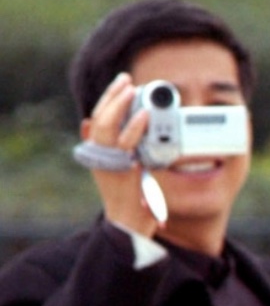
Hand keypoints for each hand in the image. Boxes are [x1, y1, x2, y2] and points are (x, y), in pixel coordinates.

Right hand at [81, 73, 158, 235]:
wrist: (129, 227)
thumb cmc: (127, 198)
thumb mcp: (117, 168)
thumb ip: (111, 147)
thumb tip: (89, 123)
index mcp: (99, 154)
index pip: (98, 119)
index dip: (108, 99)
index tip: (121, 83)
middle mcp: (100, 157)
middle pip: (99, 119)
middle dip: (112, 96)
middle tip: (126, 79)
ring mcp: (109, 163)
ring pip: (106, 127)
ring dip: (118, 105)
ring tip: (131, 89)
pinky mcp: (123, 171)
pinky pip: (127, 145)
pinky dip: (134, 127)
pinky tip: (144, 114)